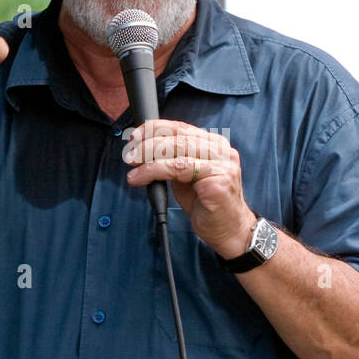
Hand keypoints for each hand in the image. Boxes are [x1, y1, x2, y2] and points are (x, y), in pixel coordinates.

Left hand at [122, 119, 256, 257]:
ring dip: (148, 158)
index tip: (135, 135)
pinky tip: (141, 178)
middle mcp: (221, 150)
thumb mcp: (187, 177)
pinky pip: (179, 169)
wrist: (230, 231)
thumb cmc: (208, 205)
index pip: (181, 128)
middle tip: (129, 153)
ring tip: (132, 166)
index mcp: (214, 144)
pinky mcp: (218, 180)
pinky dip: (154, 171)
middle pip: (178, 136)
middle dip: (148, 143)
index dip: (155, 128)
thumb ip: (174, 160)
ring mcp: (222, 164)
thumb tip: (144, 151)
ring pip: (177, 151)